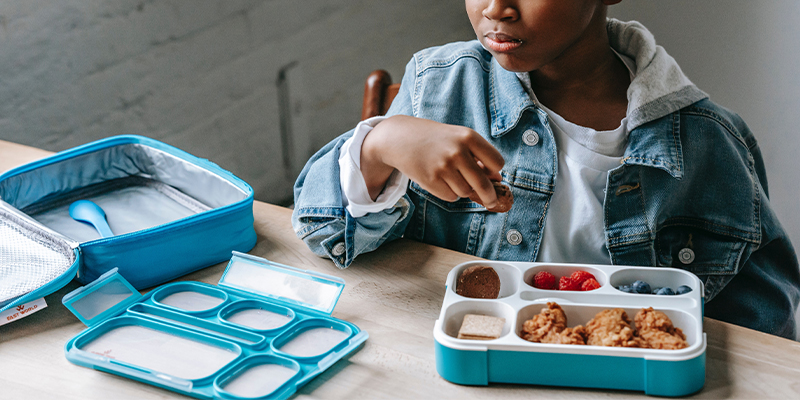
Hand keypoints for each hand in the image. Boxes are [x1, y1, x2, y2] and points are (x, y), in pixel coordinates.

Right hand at [360, 115, 504, 206]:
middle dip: (490, 196)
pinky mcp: (431, 180)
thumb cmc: (435, 139)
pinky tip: (440, 180)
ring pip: (466, 192)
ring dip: (463, 190)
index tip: (492, 175)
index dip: (495, 171)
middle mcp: (458, 151)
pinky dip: (449, 193)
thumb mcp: (458, 138)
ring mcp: (444, 167)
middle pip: (484, 184)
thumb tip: (497, 180)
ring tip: (450, 176)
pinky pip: (451, 197)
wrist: (400, 138)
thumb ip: (478, 155)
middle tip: (492, 201)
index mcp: (469, 137)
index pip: (496, 162)